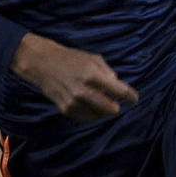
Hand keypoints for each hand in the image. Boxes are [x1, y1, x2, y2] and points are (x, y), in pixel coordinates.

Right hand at [10, 33, 137, 121]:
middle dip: (117, 106)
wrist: (42, 63)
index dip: (131, 97)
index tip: (133, 99)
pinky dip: (93, 113)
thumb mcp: (93, 58)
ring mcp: (74, 102)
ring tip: (102, 101)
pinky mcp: (66, 109)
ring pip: (100, 116)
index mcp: (92, 75)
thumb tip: (118, 87)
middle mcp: (83, 91)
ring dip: (104, 110)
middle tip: (116, 101)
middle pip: (111, 109)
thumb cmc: (71, 58)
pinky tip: (92, 105)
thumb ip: (108, 72)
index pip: (119, 92)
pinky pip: (87, 118)